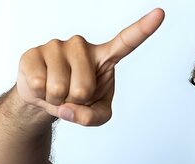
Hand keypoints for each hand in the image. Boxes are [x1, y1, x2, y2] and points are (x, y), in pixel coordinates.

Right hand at [16, 8, 164, 125]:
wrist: (45, 98)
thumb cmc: (78, 101)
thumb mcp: (97, 115)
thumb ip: (93, 118)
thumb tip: (70, 109)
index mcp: (105, 57)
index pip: (127, 41)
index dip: (143, 28)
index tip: (160, 14)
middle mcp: (82, 46)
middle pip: (83, 88)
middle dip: (75, 101)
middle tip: (72, 95)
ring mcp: (57, 46)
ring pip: (59, 87)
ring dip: (57, 99)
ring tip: (57, 90)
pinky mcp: (34, 52)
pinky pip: (39, 84)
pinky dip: (40, 95)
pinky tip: (41, 85)